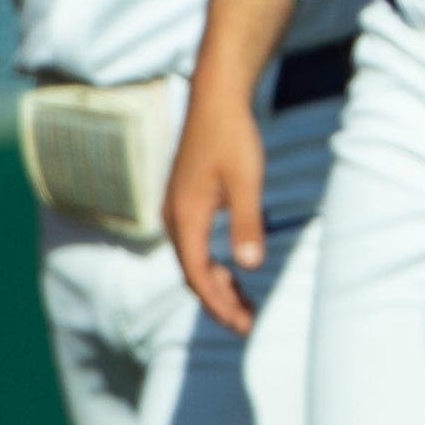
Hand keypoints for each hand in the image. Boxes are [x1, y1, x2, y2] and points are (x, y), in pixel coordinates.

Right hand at [165, 86, 266, 332]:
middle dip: (218, 301)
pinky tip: (234, 271)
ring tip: (245, 304)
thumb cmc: (233, 137)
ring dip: (217, 285)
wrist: (217, 99)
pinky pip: (196, 245)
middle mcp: (175, 218)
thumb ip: (247, 223)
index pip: (197, 276)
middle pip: (192, 274)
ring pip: (194, 261)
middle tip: (247, 323)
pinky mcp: (187, 202)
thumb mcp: (247, 181)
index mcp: (185, 218)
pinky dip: (213, 265)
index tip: (240, 325)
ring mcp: (178, 210)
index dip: (218, 304)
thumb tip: (249, 266)